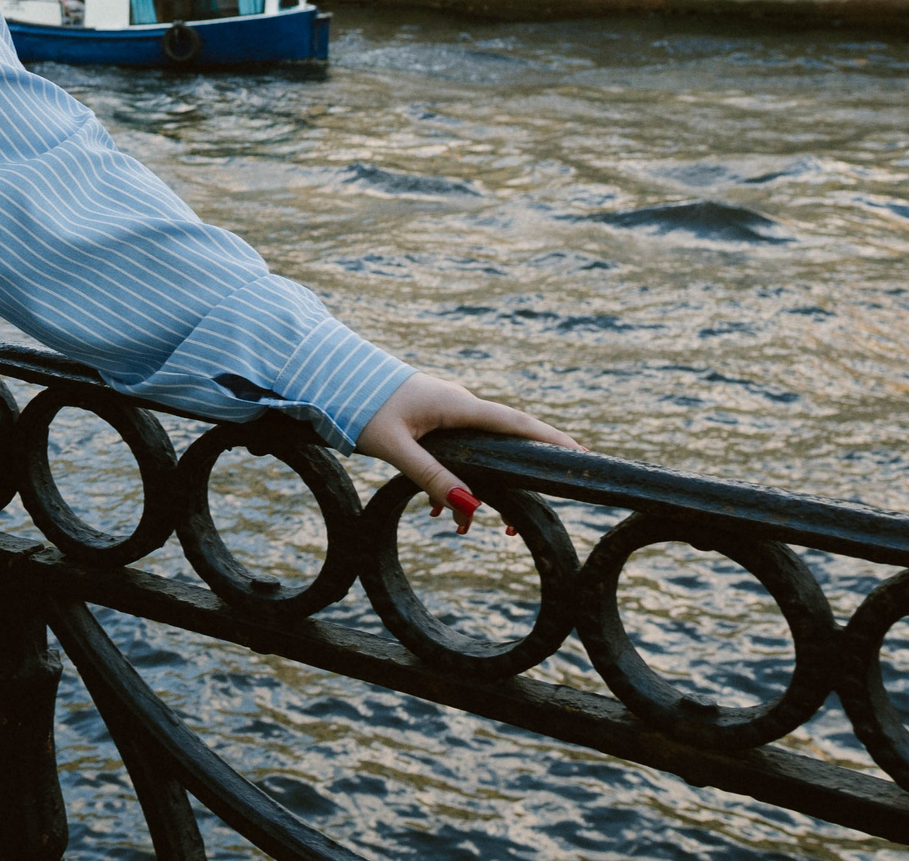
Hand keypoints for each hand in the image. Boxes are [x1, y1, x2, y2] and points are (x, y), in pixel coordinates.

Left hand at [355, 373, 581, 536]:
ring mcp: (443, 409)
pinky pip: (451, 451)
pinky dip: (448, 480)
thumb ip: (431, 477)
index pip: (517, 423)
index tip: (583, 455)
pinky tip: (434, 511)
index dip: (551, 439)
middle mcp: (458, 404)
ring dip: (472, 490)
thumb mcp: (395, 448)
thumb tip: (472, 509)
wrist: (326, 375)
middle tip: (517, 524)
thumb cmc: (359, 406)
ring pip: (473, 453)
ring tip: (462, 533)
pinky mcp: (427, 417)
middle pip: (501, 443)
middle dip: (511, 484)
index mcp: (457, 405)